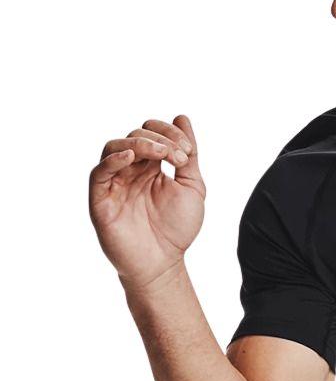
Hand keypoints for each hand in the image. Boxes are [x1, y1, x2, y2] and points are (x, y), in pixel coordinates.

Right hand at [88, 114, 205, 291]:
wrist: (163, 263)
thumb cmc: (177, 229)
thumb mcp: (192, 187)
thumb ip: (188, 155)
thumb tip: (182, 117)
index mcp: (150, 166)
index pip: (152, 134)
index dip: (169, 134)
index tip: (188, 152)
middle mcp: (129, 170)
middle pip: (135, 136)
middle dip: (160, 140)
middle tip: (179, 156)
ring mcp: (113, 183)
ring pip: (114, 147)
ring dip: (139, 143)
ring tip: (161, 153)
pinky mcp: (100, 198)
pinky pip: (99, 171)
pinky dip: (114, 159)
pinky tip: (132, 157)